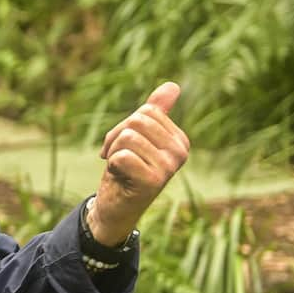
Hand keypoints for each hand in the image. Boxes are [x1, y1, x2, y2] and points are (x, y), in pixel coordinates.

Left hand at [90, 82, 190, 245]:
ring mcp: (169, 167)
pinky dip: (113, 164)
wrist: (116, 207)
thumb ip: (156, 112)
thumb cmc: (126, 169)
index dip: (124, 126)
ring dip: (113, 151)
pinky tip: (120, 177)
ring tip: (119, 167)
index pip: (146, 111)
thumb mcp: (140, 138)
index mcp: (180, 140)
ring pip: (128, 137)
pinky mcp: (153, 181)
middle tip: (116, 157)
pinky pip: (122, 155)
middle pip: (137, 121)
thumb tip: (173, 85)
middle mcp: (180, 152)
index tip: (122, 145)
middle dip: (116, 137)